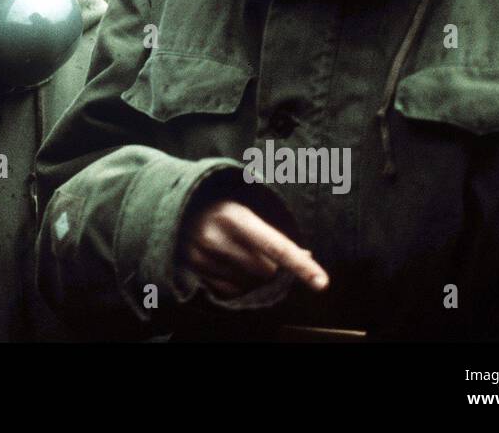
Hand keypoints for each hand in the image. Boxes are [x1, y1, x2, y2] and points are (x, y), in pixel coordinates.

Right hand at [180, 199, 328, 298]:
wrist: (176, 207)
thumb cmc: (221, 208)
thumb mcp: (245, 211)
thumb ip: (273, 234)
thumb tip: (306, 256)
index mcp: (235, 216)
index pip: (276, 246)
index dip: (301, 265)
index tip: (321, 282)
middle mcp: (217, 237)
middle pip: (265, 272)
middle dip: (270, 267)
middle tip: (257, 251)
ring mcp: (202, 256)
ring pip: (248, 285)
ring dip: (252, 278)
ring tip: (236, 255)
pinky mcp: (193, 271)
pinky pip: (230, 293)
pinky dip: (236, 285)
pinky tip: (226, 265)